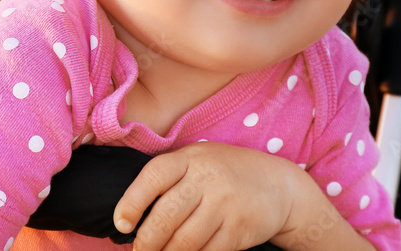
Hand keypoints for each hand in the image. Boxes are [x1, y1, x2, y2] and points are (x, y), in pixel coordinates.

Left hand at [113, 141, 297, 250]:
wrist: (278, 185)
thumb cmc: (225, 172)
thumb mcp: (197, 160)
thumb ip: (169, 178)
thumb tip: (132, 213)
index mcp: (190, 158)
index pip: (153, 177)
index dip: (132, 202)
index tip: (122, 224)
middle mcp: (207, 179)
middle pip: (166, 216)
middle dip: (146, 241)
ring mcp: (225, 204)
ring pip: (184, 241)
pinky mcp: (239, 229)